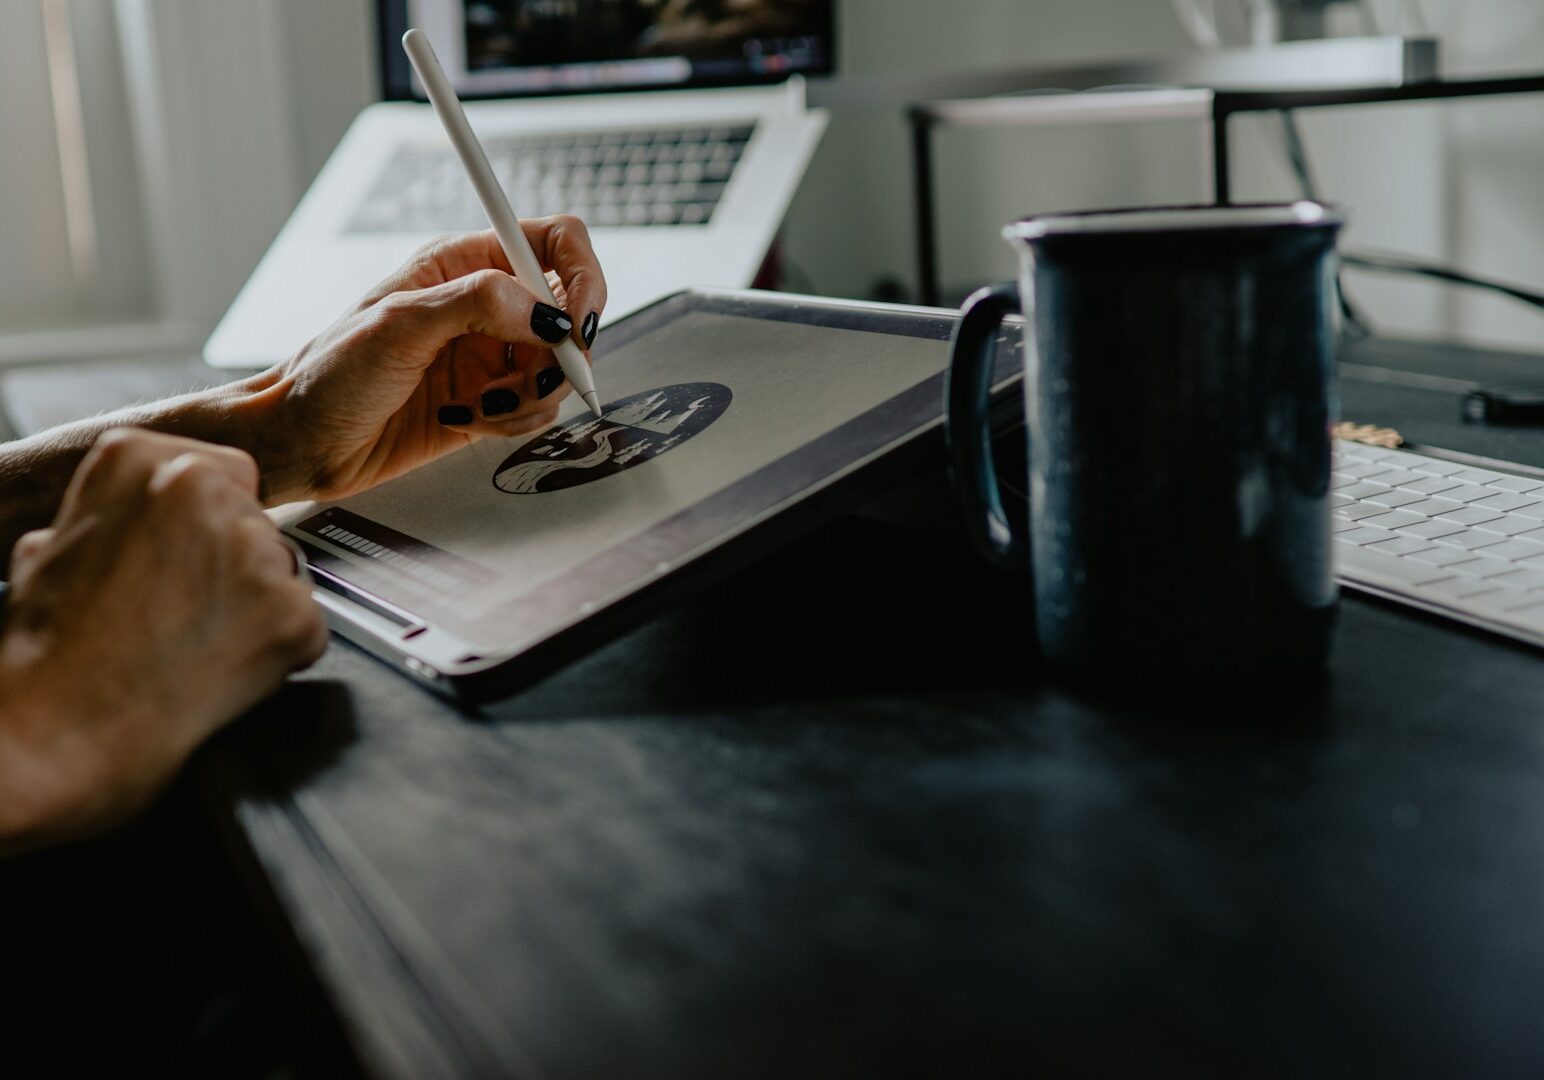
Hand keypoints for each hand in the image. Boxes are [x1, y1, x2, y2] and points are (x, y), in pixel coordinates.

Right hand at [0, 429, 326, 852]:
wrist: (57, 733)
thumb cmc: (47, 653)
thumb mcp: (52, 548)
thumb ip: (114, 513)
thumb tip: (137, 517)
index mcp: (138, 458)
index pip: (225, 475)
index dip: (210, 527)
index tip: (186, 559)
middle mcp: (201, 487)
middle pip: (258, 521)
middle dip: (234, 565)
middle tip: (186, 613)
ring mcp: (252, 548)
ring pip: (285, 571)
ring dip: (257, 607)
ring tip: (195, 646)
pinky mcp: (291, 610)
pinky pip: (307, 628)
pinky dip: (279, 654)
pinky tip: (223, 672)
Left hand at [255, 220, 606, 502]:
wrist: (305, 441)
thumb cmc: (330, 373)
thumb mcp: (400, 324)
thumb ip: (479, 304)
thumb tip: (546, 312)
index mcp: (465, 263)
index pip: (555, 244)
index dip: (582, 278)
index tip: (577, 324)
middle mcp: (487, 305)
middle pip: (569, 314)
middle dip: (559, 354)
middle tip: (525, 378)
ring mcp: (491, 354)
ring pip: (558, 368)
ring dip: (530, 395)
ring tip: (480, 404)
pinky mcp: (492, 400)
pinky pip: (538, 408)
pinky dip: (513, 422)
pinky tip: (467, 419)